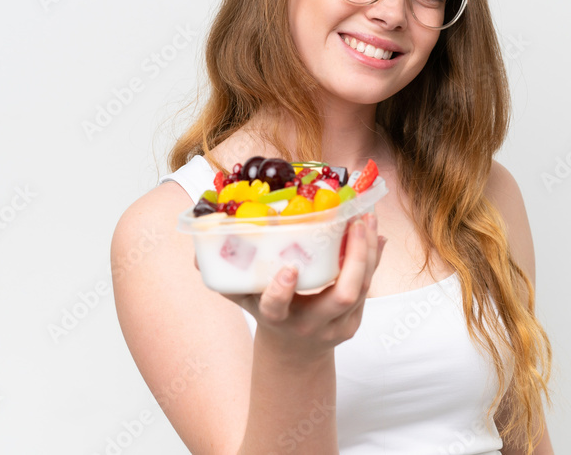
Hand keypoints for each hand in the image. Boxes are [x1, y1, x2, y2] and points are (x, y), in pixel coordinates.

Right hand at [218, 213, 385, 359]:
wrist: (295, 353)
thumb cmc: (267, 315)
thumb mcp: (245, 299)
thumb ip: (226, 276)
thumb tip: (196, 252)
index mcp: (278, 320)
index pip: (276, 310)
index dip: (281, 291)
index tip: (287, 269)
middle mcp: (311, 325)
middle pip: (340, 297)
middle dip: (353, 258)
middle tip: (355, 224)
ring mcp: (337, 325)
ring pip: (361, 288)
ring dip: (368, 250)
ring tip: (367, 217)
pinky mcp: (355, 319)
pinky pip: (368, 285)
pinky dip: (373, 256)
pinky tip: (373, 231)